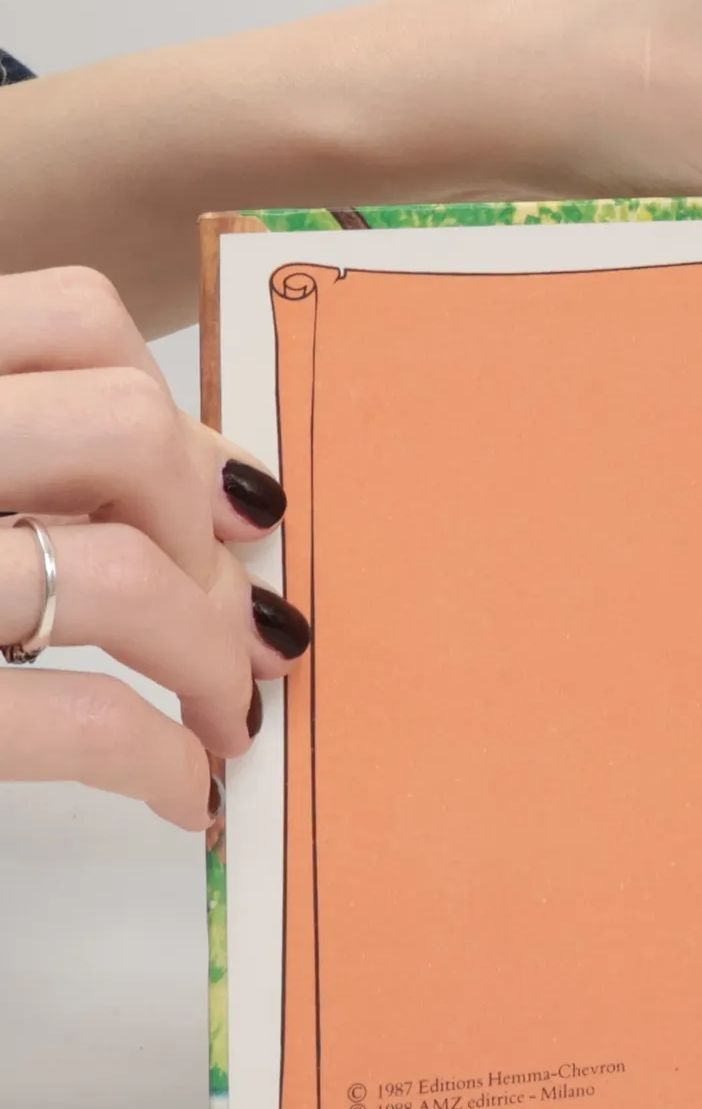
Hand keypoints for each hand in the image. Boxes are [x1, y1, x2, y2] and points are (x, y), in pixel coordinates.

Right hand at [0, 268, 311, 827]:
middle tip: (250, 632)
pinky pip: (80, 719)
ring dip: (207, 657)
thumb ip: (43, 450)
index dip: (184, 414)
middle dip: (213, 545)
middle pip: (125, 432)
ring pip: (120, 569)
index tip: (246, 507)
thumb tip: (240, 495)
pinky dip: (159, 761)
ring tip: (225, 714)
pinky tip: (183, 790)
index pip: (74, 318)